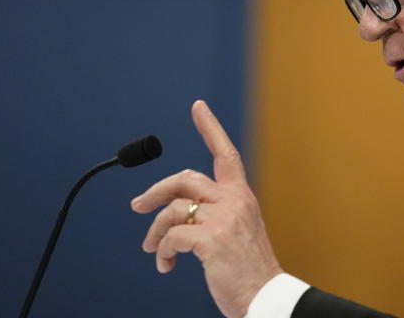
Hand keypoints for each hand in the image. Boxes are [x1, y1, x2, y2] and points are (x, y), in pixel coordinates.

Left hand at [131, 100, 282, 317]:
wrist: (265, 296)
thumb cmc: (249, 271)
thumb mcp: (236, 233)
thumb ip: (215, 215)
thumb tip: (174, 216)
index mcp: (242, 197)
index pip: (225, 153)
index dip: (210, 128)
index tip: (198, 107)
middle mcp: (235, 201)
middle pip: (185, 179)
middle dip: (156, 191)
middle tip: (138, 206)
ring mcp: (224, 219)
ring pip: (172, 209)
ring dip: (155, 232)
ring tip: (154, 251)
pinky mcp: (211, 240)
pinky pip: (171, 237)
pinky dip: (162, 252)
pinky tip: (167, 266)